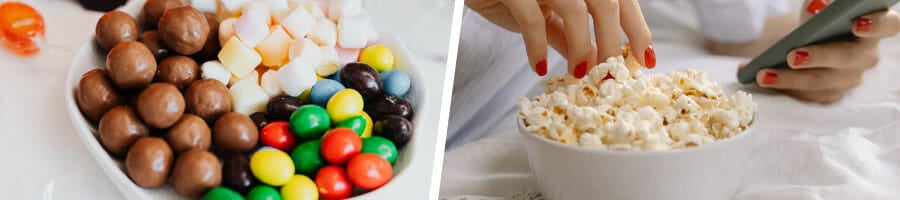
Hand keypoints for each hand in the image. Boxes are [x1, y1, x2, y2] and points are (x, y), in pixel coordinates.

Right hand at [466, 0, 654, 77]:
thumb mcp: (545, 15)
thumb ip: (569, 35)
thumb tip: (595, 61)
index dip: (638, 28)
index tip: (644, 59)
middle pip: (606, 2)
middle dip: (613, 42)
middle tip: (610, 76)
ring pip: (575, 9)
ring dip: (582, 46)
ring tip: (577, 74)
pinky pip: (532, 19)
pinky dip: (537, 46)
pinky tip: (537, 66)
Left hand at [751, 0, 899, 102]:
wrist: (811, 38)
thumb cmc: (821, 18)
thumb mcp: (821, 7)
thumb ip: (821, 5)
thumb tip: (817, 6)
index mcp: (875, 26)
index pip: (890, 25)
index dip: (876, 25)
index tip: (855, 23)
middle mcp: (868, 54)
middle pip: (850, 58)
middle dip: (820, 56)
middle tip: (792, 56)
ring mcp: (851, 77)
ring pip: (825, 82)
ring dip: (791, 79)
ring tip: (763, 74)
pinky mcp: (832, 92)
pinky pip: (811, 96)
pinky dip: (785, 89)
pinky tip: (763, 82)